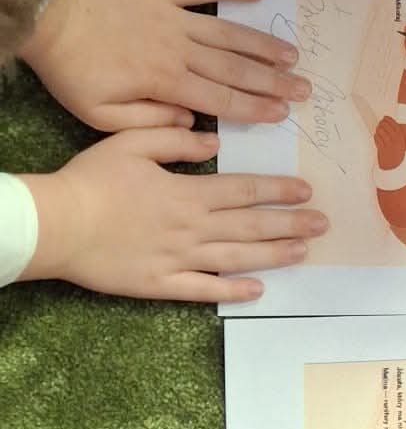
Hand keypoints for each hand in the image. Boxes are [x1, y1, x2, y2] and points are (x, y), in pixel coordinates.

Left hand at [20, 0, 308, 129]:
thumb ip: (148, 121)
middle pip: (235, 67)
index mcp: (164, 81)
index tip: (283, 113)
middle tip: (305, 88)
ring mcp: (171, 14)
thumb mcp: (97, 113)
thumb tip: (192, 121)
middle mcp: (177, 47)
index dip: (255, 107)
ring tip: (292, 53)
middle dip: (274, 80)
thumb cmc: (67, 68)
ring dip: (262, 43)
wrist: (42, 12)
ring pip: (228, 31)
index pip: (221, 98)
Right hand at [22, 129, 324, 302]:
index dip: (278, 191)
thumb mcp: (131, 142)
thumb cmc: (91, 180)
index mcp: (188, 193)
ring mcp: (180, 259)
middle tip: (323, 224)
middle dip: (291, 224)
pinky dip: (233, 291)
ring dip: (274, 256)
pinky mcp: (162, 284)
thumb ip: (175, 137)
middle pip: (251, 226)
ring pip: (238, 259)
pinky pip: (205, 290)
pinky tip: (258, 290)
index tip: (305, 191)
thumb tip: (214, 142)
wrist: (58, 225)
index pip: (245, 190)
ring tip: (303, 252)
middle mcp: (193, 228)